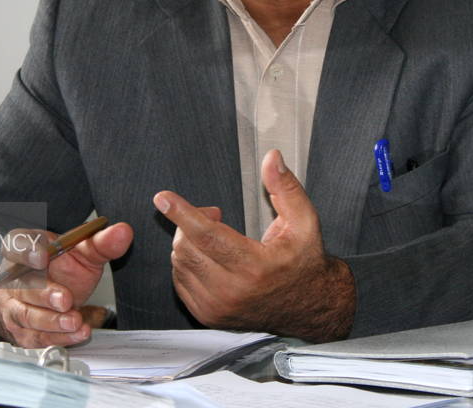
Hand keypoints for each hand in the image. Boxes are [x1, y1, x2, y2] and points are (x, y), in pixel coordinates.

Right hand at [0, 222, 131, 346]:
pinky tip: (78, 332)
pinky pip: (37, 337)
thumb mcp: (84, 252)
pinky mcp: (23, 331)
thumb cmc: (63, 268)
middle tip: (65, 299)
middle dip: (44, 294)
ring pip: (27, 315)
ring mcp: (15, 306)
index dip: (26, 251)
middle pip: (21, 285)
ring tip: (75, 320)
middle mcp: (14, 278)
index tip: (43, 256)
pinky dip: (59, 337)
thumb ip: (101, 243)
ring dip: (52, 321)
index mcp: (25, 249)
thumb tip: (122, 232)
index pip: (16, 245)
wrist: (56, 295)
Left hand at [154, 149, 355, 340]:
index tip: (162, 198)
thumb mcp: (304, 220)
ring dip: (188, 242)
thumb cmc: (304, 261)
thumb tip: (272, 158)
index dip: (182, 213)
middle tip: (214, 215)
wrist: (309, 306)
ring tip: (213, 236)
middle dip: (191, 222)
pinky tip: (207, 256)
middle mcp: (232, 291)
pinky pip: (179, 280)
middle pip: (187, 247)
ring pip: (179, 263)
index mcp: (255, 266)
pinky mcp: (208, 315)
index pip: (208, 236)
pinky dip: (187, 262)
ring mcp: (217, 307)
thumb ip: (286, 187)